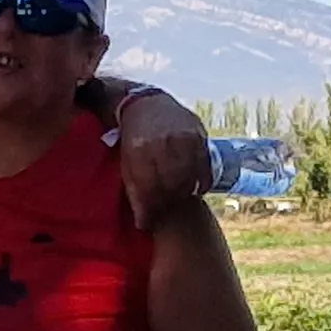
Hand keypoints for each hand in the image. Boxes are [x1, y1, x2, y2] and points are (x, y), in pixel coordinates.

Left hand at [108, 85, 208, 224]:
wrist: (148, 106)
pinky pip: (204, 165)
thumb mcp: (127, 165)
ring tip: (180, 200)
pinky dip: (201, 181)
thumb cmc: (134, 142)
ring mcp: (181, 136)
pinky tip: (195, 188)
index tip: (152, 221)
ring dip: (186, 193)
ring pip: (189, 176)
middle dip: (169, 203)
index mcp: (137, 149)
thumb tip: (144, 224)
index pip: (148, 189)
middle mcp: (161, 142)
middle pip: (170, 185)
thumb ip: (135, 193)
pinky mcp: (198, 134)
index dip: (151, 210)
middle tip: (168, 212)